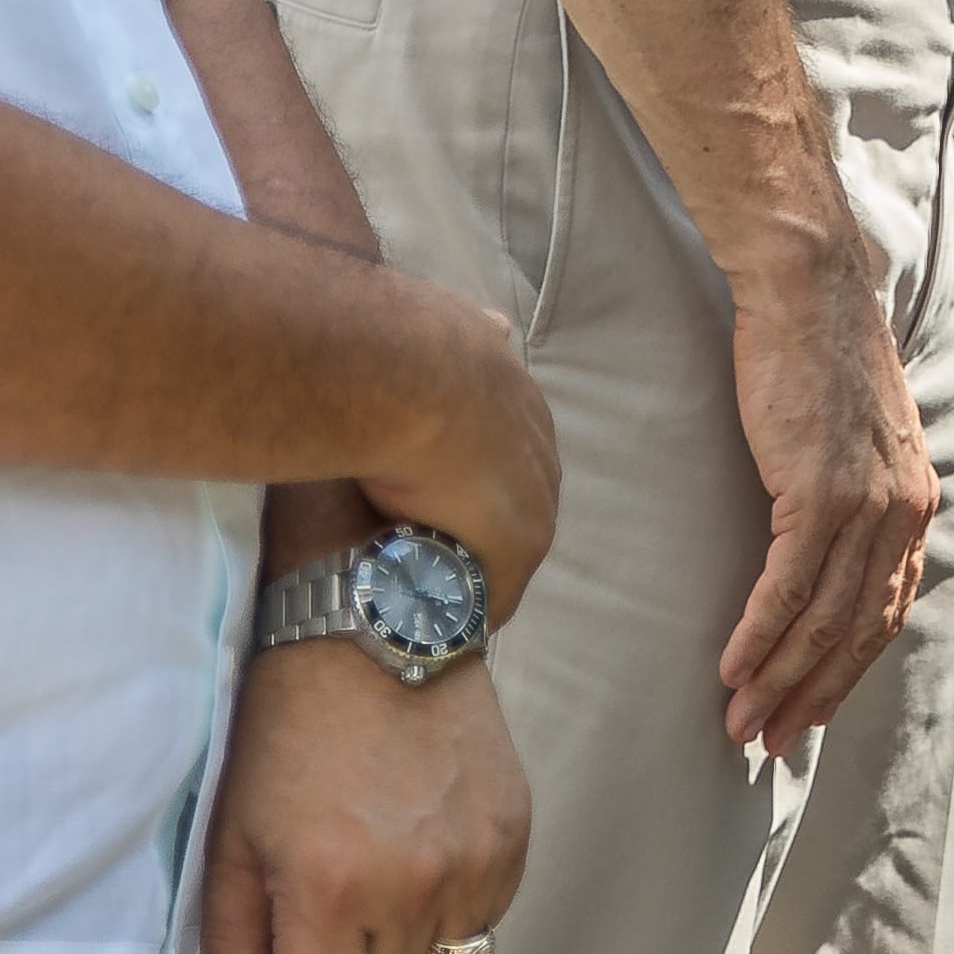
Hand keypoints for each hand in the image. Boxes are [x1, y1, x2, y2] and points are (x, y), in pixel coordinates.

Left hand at [197, 638, 528, 953]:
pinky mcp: (514, 835)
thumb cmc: (288, 732)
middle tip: (332, 897)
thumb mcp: (232, 836)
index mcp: (331, 889)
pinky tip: (425, 852)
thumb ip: (230, 944)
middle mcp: (412, 885)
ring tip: (381, 873)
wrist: (382, 634)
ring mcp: (474, 861)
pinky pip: (486, 920)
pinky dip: (454, 908)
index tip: (289, 932)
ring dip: (404, 942)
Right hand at [363, 296, 562, 625]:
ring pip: (506, 552)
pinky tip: (447, 628)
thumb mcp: (458, 334)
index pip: (509, 455)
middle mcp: (540, 453)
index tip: (444, 499)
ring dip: (474, 573)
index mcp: (522, 406)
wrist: (417, 376)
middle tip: (429, 556)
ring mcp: (534, 502)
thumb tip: (497, 325)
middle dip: (480, 530)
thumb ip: (475, 338)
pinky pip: (495, 595)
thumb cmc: (414, 350)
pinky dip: (472, 613)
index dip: (476, 480)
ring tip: (430, 596)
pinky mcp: (516, 548)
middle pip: (516, 506)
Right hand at [715, 223, 942, 753]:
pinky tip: (733, 667)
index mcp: (916, 506)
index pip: (886, 614)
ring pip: (821, 620)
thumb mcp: (861, 442)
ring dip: (778, 680)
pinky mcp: (818, 490)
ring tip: (741, 722)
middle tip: (770, 742)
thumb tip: (825, 560)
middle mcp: (902, 513)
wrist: (810, 294)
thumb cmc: (820, 364)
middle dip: (811, 696)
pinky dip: (760, 634)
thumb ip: (857, 502)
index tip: (808, 716)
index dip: (845, 674)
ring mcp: (864, 504)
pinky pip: (787, 585)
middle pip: (857, 632)